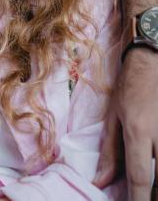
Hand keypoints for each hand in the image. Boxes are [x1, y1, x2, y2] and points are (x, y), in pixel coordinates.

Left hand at [95, 49, 157, 199]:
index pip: (140, 176)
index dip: (139, 199)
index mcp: (138, 131)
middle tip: (143, 196)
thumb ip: (109, 153)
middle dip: (152, 193)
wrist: (153, 64)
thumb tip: (99, 182)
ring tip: (149, 187)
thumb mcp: (113, 118)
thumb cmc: (130, 90)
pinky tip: (156, 168)